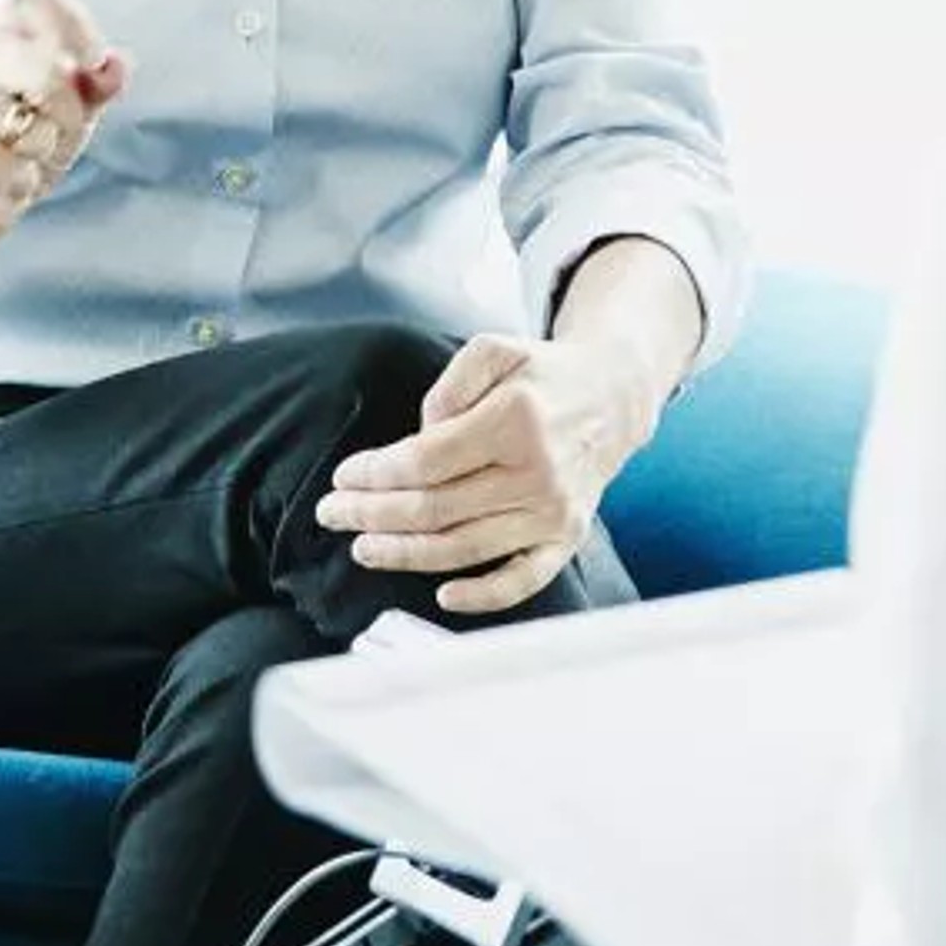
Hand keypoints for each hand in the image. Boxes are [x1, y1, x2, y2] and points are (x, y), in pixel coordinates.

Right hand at [0, 0, 126, 260]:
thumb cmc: (25, 135)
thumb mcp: (74, 105)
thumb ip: (98, 82)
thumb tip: (115, 65)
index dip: (71, 21)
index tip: (93, 63)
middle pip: (43, 65)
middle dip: (68, 108)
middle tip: (63, 129)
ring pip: (24, 121)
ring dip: (44, 148)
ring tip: (26, 154)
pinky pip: (9, 165)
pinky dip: (23, 180)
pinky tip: (8, 180)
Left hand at [318, 326, 648, 620]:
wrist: (613, 398)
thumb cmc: (542, 376)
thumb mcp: (494, 350)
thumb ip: (449, 385)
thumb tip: (418, 439)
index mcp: (518, 420)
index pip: (427, 461)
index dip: (376, 473)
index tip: (343, 477)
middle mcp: (539, 473)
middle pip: (437, 509)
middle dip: (373, 514)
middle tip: (333, 514)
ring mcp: (554, 513)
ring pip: (464, 548)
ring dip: (405, 554)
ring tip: (363, 548)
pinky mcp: (566, 539)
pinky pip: (522, 580)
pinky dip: (483, 596)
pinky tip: (443, 595)